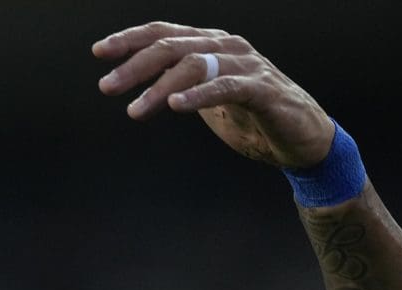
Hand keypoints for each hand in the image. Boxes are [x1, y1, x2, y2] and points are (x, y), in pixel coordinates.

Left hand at [93, 22, 333, 168]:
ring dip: (159, 87)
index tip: (99, 53)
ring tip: (134, 110)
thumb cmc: (254, 120)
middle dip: (135, 65)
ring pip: (194, 64)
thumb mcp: (208, 102)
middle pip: (171, 46)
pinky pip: (225, 86)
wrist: (302, 143)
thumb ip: (183, 88)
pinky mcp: (263, 89)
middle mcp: (227, 47)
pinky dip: (198, 94)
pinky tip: (175, 105)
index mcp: (211, 46)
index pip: (164, 34)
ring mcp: (247, 65)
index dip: (130, 40)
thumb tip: (148, 90)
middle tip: (107, 87)